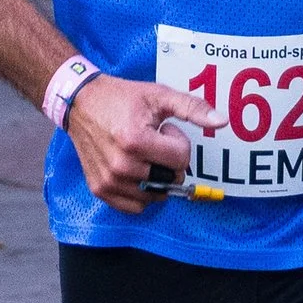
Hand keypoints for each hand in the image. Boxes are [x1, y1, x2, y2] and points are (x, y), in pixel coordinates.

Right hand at [65, 76, 205, 214]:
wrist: (80, 103)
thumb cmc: (121, 98)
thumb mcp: (159, 96)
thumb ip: (193, 109)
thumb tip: (222, 122)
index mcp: (135, 141)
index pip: (181, 159)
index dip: (177, 141)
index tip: (161, 129)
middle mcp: (121, 165)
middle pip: (170, 178)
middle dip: (168, 161)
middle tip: (151, 141)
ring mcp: (109, 180)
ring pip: (156, 194)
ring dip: (155, 176)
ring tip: (140, 153)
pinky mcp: (100, 189)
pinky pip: (136, 206)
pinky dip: (142, 192)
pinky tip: (134, 171)